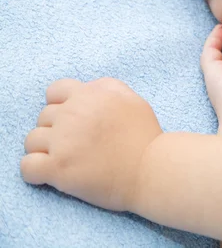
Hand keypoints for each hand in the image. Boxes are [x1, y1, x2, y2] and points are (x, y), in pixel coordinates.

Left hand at [21, 78, 162, 211]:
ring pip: (32, 140)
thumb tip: (87, 89)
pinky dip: (35, 172)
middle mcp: (74, 112)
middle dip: (57, 130)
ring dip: (45, 150)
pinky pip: (27, 166)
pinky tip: (51, 175)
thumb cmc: (146, 138)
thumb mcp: (134, 100)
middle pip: (44, 117)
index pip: (55, 91)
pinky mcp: (58, 167)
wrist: (153, 171)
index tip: (74, 121)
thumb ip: (108, 88)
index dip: (61, 106)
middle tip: (78, 145)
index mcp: (91, 94)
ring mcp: (64, 140)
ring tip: (67, 160)